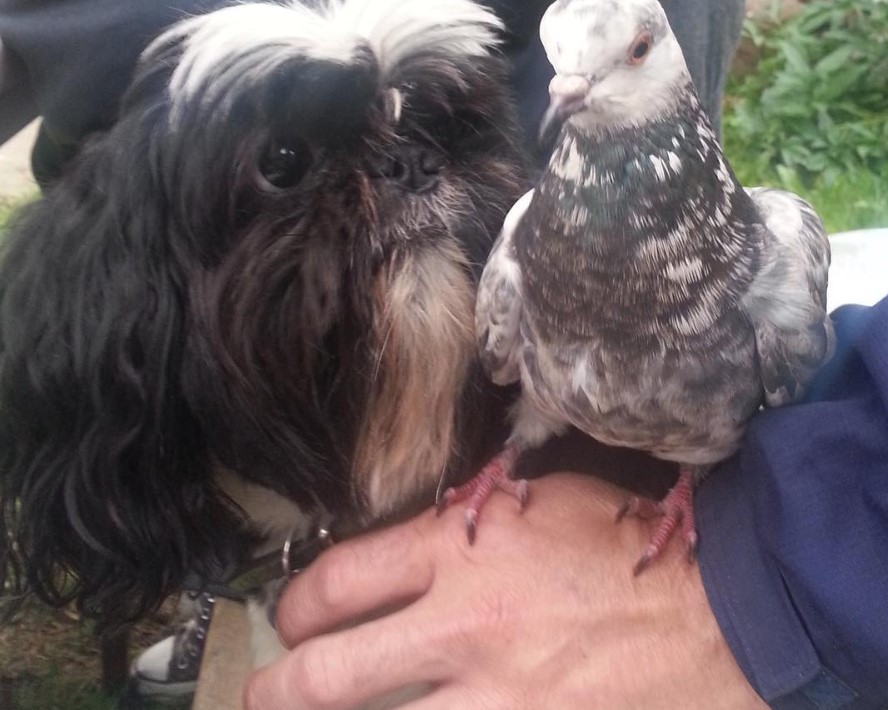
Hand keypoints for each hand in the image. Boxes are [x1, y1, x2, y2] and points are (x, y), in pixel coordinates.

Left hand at [244, 472, 764, 708]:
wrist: (716, 609)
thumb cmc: (622, 541)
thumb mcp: (534, 499)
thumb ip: (463, 521)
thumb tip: (403, 545)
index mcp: (461, 548)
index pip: (340, 579)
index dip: (297, 602)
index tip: (292, 615)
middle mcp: (462, 625)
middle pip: (330, 672)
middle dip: (279, 687)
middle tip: (265, 692)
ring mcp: (495, 698)